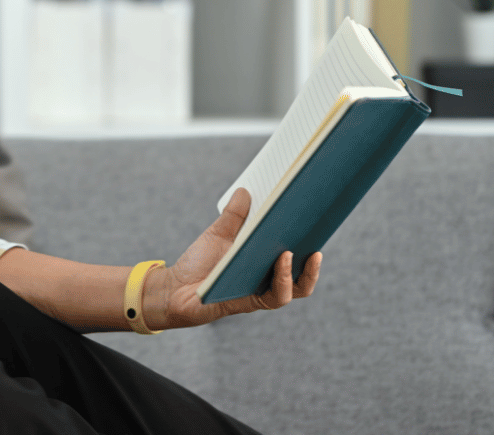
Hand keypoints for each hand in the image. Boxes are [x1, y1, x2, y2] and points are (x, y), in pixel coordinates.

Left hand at [147, 188, 322, 329]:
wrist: (175, 288)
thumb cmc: (198, 263)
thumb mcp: (217, 234)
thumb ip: (234, 216)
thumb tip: (245, 189)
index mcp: (265, 260)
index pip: (296, 250)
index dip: (311, 236)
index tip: (318, 212)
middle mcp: (269, 278)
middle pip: (305, 269)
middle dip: (315, 251)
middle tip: (317, 227)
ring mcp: (262, 291)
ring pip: (297, 287)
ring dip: (303, 270)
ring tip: (293, 247)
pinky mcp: (251, 302)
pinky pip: (277, 296)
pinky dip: (282, 279)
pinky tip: (281, 259)